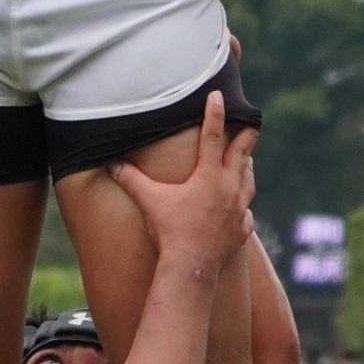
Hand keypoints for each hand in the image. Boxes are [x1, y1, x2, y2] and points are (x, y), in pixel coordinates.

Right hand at [113, 94, 257, 267]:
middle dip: (247, 135)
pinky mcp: (243, 229)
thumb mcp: (149, 201)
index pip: (213, 135)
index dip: (215, 113)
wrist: (191, 267)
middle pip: (243, 153)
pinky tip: (239, 208)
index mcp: (209, 176)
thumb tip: (111, 164)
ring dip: (246, 167)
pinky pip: (247, 213)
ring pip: (248, 180)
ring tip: (246, 160)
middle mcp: (229, 187)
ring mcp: (240, 209)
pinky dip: (243, 207)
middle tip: (253, 122)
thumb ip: (130, 179)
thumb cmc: (170, 231)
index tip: (219, 95)